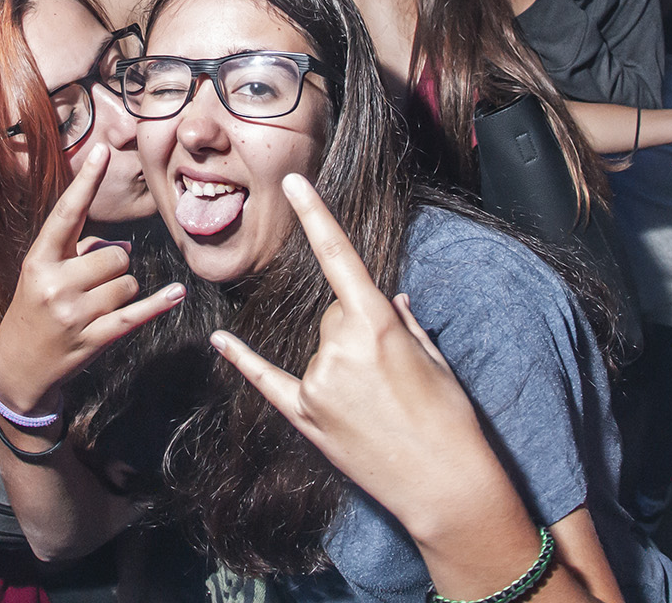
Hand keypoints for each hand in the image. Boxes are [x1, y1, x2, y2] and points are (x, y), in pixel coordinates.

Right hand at [0, 146, 185, 416]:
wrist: (17, 366)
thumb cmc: (34, 311)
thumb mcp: (42, 276)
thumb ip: (78, 253)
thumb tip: (125, 247)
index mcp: (39, 260)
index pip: (67, 214)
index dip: (86, 181)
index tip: (103, 150)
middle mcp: (55, 283)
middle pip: (115, 254)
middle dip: (115, 264)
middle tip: (94, 282)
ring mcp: (74, 314)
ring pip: (127, 283)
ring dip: (122, 291)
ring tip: (97, 305)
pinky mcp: (93, 339)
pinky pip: (135, 314)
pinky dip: (158, 304)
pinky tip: (176, 294)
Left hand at [210, 172, 505, 529]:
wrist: (447, 488)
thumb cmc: (451, 420)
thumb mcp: (434, 359)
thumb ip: (404, 321)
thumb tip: (390, 298)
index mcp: (377, 324)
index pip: (339, 256)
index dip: (316, 215)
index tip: (295, 183)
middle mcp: (339, 348)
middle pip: (333, 314)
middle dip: (357, 331)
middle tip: (392, 374)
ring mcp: (318, 383)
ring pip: (318, 347)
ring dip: (341, 363)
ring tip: (379, 403)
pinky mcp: (306, 417)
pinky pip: (267, 380)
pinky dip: (244, 360)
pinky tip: (219, 340)